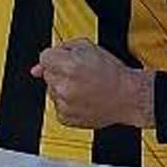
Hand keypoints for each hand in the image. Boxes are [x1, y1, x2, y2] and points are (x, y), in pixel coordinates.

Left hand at [33, 40, 155, 128]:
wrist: (128, 97)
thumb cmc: (113, 74)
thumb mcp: (89, 48)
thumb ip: (62, 49)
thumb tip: (38, 66)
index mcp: (67, 66)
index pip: (44, 58)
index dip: (57, 57)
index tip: (68, 62)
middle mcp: (63, 86)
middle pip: (48, 75)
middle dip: (60, 73)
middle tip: (81, 74)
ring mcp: (63, 104)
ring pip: (52, 91)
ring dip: (64, 88)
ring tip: (86, 87)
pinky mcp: (65, 118)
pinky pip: (58, 106)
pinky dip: (68, 104)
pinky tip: (84, 99)